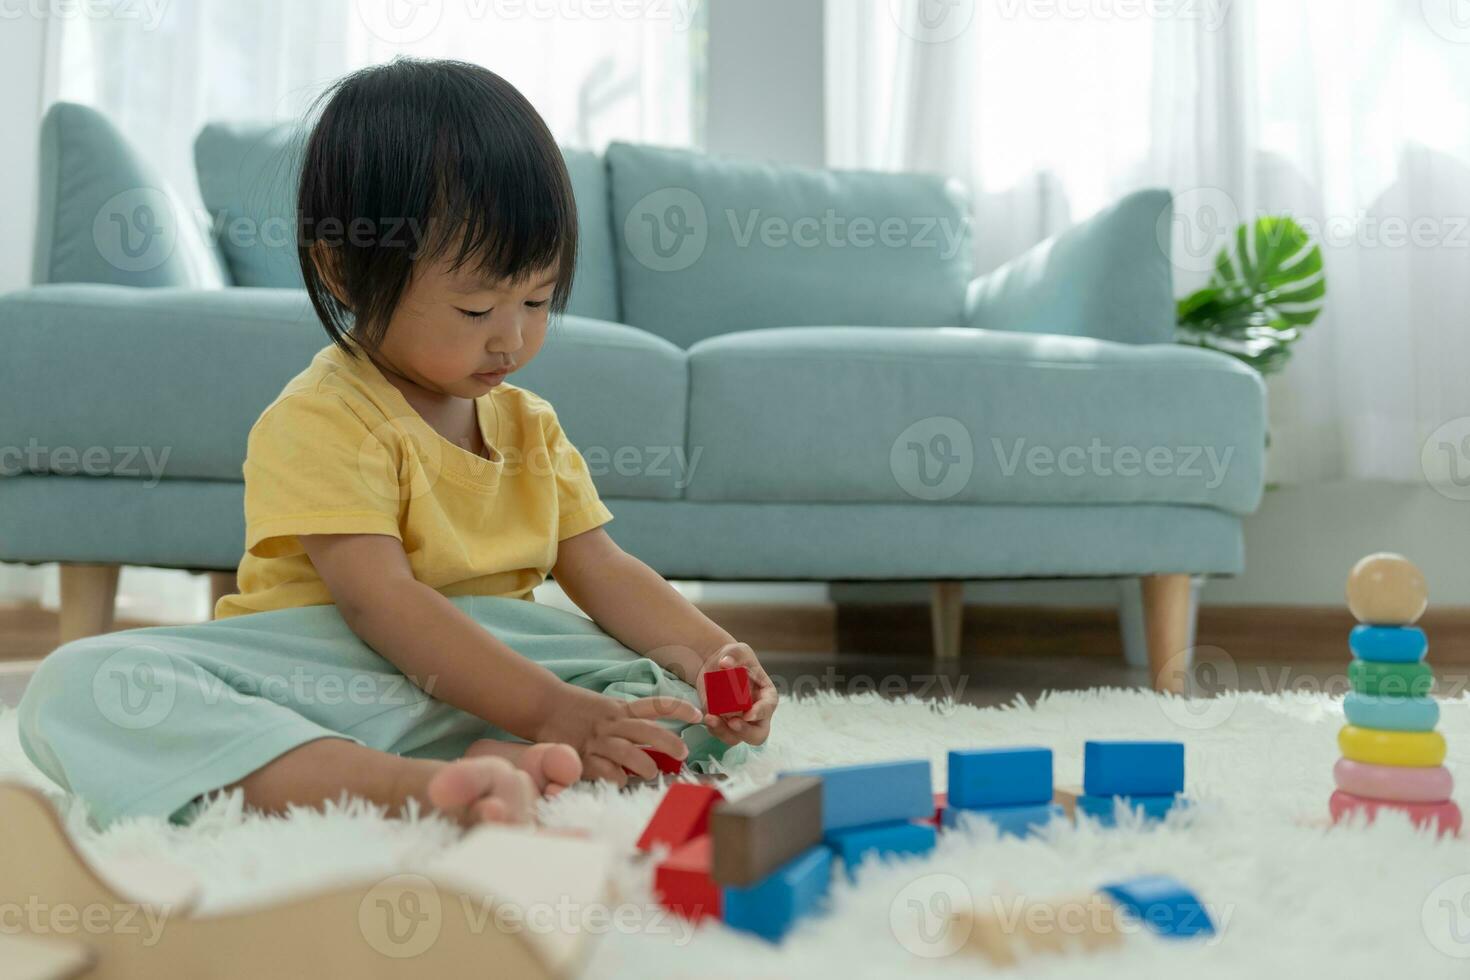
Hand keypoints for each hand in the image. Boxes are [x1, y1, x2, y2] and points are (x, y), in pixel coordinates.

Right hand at [533, 687, 701, 786]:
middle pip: (647, 731)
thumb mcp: (607, 707)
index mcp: (620, 709)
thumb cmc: (577, 708)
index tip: (699, 715)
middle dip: (668, 742)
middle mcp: (612, 723)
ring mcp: (598, 740)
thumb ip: (628, 720)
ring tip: (651, 772)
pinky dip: (616, 777)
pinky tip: (621, 781)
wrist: (544, 705)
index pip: (655, 706)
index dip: (679, 709)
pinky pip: (605, 770)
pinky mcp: (584, 756)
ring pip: (628, 752)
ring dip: (644, 764)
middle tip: (683, 753)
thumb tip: (654, 739)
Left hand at [697, 642, 777, 746]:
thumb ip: (734, 655)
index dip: (761, 713)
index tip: (748, 714)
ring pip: (736, 737)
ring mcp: (740, 722)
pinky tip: (706, 716)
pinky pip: (719, 733)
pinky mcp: (723, 724)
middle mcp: (756, 713)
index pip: (768, 707)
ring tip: (711, 717)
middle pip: (758, 734)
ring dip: (724, 732)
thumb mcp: (736, 651)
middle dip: (746, 732)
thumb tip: (725, 663)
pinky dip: (713, 728)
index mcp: (766, 696)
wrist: (715, 665)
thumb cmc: (733, 657)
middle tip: (732, 723)